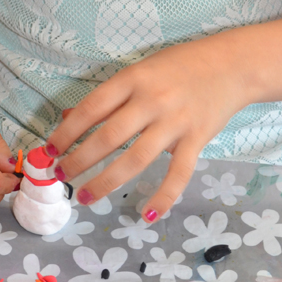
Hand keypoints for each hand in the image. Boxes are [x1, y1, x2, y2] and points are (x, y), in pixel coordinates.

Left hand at [46, 38, 246, 221]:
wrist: (231, 65)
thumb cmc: (180, 66)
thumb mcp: (141, 71)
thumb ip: (110, 97)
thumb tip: (70, 118)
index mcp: (134, 79)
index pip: (92, 108)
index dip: (67, 131)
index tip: (50, 150)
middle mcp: (153, 100)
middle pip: (109, 137)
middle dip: (80, 160)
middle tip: (62, 176)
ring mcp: (176, 122)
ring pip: (136, 159)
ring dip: (107, 181)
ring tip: (86, 197)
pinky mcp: (197, 140)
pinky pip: (178, 174)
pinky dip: (163, 197)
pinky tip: (146, 215)